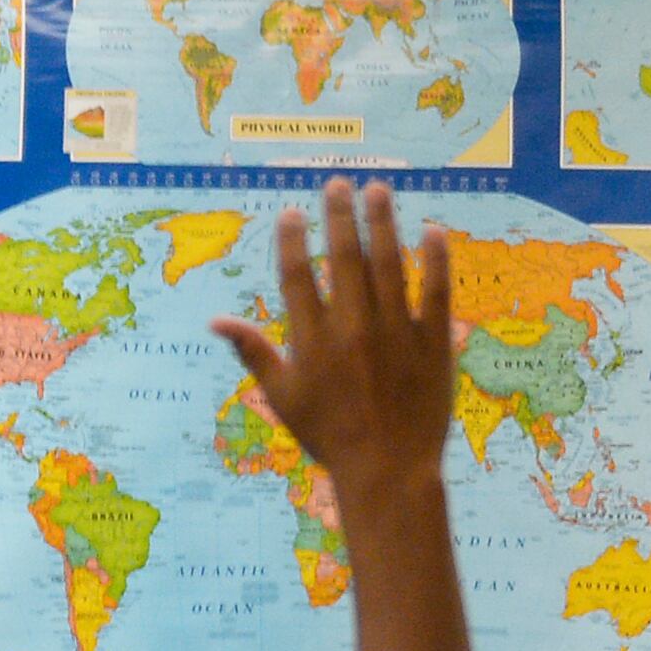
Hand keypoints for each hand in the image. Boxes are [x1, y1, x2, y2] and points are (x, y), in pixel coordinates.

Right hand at [210, 178, 456, 524]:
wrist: (387, 468)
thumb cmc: (327, 435)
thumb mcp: (282, 397)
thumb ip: (253, 352)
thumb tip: (216, 320)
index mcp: (312, 340)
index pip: (297, 276)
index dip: (293, 240)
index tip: (292, 212)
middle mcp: (352, 326)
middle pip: (344, 257)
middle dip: (339, 215)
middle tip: (338, 182)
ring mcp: (396, 330)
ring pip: (388, 263)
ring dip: (383, 222)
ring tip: (378, 189)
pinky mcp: (434, 339)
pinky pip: (435, 289)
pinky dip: (435, 257)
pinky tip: (432, 230)